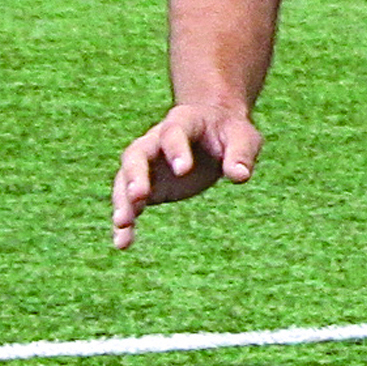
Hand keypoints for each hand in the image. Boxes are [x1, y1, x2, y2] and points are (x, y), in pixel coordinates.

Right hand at [110, 101, 262, 249]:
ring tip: (122, 225)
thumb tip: (240, 176)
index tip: (183, 170)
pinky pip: (130, 202)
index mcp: (182, 122)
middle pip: (136, 155)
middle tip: (138, 196)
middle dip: (135, 175)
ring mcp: (148, 164)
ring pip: (125, 179)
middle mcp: (156, 141)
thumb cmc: (229, 132)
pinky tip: (123, 243)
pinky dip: (126, 221)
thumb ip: (241, 154)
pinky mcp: (148, 185)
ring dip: (123, 201)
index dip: (176, 149)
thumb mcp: (244, 137)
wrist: (214, 129)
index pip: (173, 133)